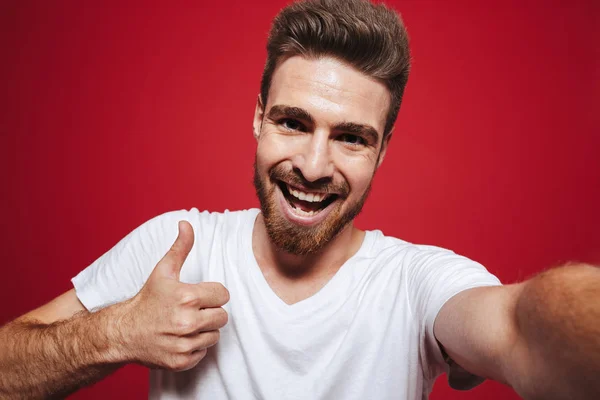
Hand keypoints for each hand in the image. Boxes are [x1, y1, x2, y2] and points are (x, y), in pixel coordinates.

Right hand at [114, 220, 229, 370]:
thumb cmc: (147, 300)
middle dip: (210, 312)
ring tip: (185, 324)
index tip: (198, 295)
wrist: (123, 332)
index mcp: (187, 297)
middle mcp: (187, 322)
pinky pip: (203, 353)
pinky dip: (195, 347)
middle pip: (222, 316)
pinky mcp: (181, 361)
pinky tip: (180, 338)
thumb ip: (180, 247)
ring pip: (215, 335)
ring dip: (204, 330)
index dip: (212, 294)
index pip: (224, 295)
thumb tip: (187, 223)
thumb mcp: (163, 271)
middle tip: (192, 310)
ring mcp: (184, 344)